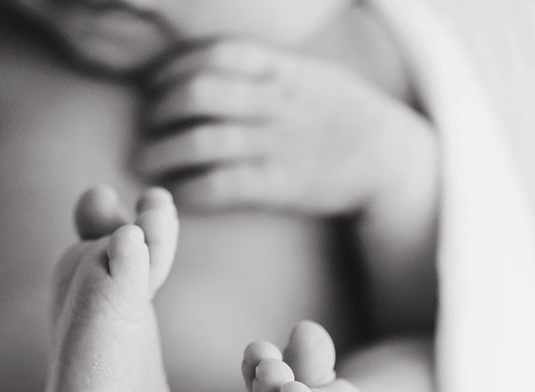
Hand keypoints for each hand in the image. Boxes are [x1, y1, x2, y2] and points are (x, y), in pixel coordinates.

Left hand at [136, 40, 426, 215]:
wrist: (390, 159)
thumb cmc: (342, 114)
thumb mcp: (308, 73)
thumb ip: (263, 66)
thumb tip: (209, 62)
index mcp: (281, 70)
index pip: (214, 55)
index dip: (175, 67)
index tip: (156, 85)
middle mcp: (275, 103)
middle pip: (199, 93)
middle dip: (161, 107)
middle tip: (147, 124)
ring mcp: (277, 144)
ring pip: (204, 140)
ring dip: (164, 150)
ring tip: (144, 160)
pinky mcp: (281, 185)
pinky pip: (225, 184)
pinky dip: (193, 189)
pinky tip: (178, 192)